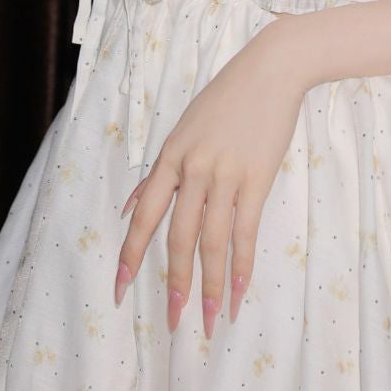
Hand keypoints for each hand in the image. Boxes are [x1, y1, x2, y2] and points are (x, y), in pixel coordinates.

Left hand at [112, 19, 301, 337]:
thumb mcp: (184, 129)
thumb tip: (128, 208)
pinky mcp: (257, 178)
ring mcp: (226, 174)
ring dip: (209, 285)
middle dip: (175, 283)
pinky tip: (237, 292)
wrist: (271, 69)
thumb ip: (158, 172)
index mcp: (171, 157)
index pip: (145, 216)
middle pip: (178, 238)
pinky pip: (245, 232)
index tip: (120, 290)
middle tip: (172, 321)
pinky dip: (240, 266)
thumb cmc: (226, 99)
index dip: (131, 256)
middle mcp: (193, 169)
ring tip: (207, 319)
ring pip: (212, 242)